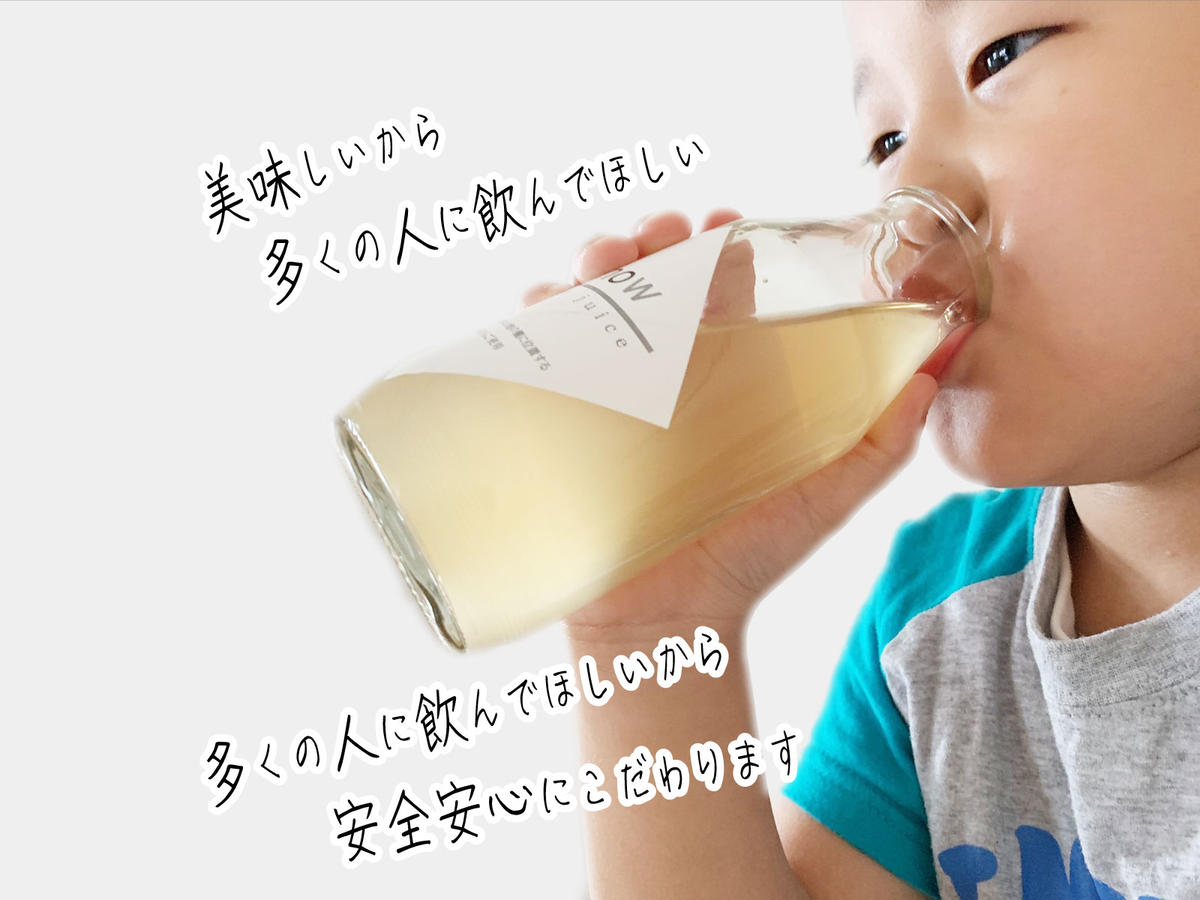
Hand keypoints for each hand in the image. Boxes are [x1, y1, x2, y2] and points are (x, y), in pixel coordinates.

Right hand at [523, 210, 939, 638]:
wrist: (669, 619)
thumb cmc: (747, 557)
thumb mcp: (828, 492)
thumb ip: (886, 435)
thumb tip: (940, 363)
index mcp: (729, 369)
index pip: (723, 280)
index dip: (721, 241)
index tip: (724, 226)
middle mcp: (667, 368)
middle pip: (653, 272)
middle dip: (652, 235)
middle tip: (658, 237)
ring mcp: (610, 387)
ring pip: (592, 293)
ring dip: (596, 259)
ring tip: (605, 264)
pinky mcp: (561, 412)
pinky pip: (538, 343)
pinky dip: (538, 309)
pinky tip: (554, 307)